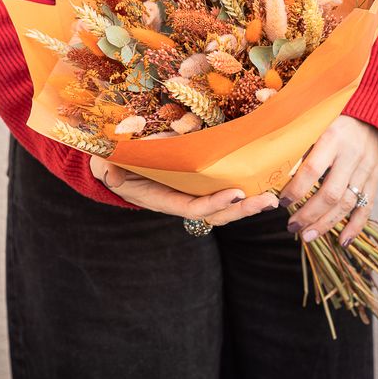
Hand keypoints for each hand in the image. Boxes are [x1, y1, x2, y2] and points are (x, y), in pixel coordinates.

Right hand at [90, 155, 278, 224]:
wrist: (113, 167)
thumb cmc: (110, 165)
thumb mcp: (106, 165)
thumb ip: (109, 170)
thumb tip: (113, 174)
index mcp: (161, 199)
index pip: (192, 207)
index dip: (214, 203)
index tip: (236, 193)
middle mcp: (179, 200)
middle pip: (216, 213)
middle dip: (242, 209)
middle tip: (269, 200)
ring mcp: (189, 194)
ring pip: (222, 206)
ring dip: (247, 204)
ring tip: (271, 196)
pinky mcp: (195, 184)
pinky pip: (219, 191)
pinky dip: (240, 190)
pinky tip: (259, 182)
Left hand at [278, 116, 377, 245]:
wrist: (371, 116)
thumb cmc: (333, 116)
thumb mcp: (314, 115)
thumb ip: (290, 120)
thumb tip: (261, 109)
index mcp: (331, 138)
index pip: (312, 169)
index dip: (296, 189)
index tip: (281, 202)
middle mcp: (350, 155)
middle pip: (330, 193)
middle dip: (309, 214)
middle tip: (291, 226)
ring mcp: (365, 169)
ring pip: (347, 203)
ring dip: (326, 224)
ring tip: (307, 236)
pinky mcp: (374, 179)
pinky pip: (366, 207)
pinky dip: (355, 226)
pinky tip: (342, 241)